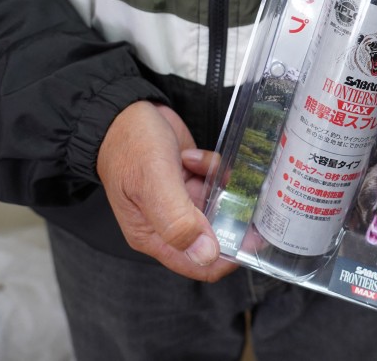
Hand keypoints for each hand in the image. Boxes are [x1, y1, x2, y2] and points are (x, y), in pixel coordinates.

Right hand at [97, 100, 236, 281]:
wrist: (124, 112)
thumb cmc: (128, 145)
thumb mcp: (153, 182)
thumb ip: (177, 220)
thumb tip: (205, 255)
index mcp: (153, 236)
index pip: (198, 264)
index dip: (228, 257)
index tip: (252, 239)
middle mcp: (169, 224)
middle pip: (215, 236)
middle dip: (232, 217)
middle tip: (246, 198)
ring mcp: (182, 202)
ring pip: (219, 206)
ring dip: (220, 186)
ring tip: (206, 167)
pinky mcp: (191, 181)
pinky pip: (216, 183)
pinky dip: (213, 168)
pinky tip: (194, 157)